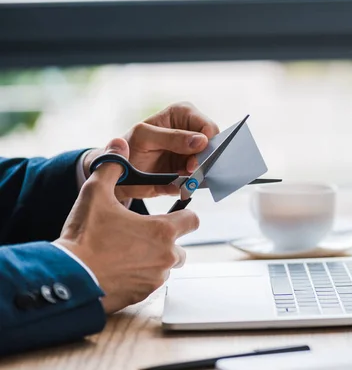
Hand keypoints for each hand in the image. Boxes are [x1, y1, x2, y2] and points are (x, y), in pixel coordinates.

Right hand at [57, 138, 198, 313]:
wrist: (69, 279)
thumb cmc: (85, 236)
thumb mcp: (95, 194)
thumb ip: (112, 167)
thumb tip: (119, 144)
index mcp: (163, 230)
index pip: (193, 220)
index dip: (183, 215)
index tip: (172, 215)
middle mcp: (166, 256)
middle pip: (180, 246)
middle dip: (166, 241)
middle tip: (141, 236)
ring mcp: (156, 278)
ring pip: (166, 266)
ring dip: (154, 260)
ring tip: (128, 252)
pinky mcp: (143, 296)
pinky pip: (150, 283)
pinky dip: (141, 277)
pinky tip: (120, 269)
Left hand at [84, 102, 218, 200]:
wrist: (117, 174)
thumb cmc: (127, 148)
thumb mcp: (144, 138)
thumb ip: (173, 138)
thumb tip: (202, 141)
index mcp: (182, 113)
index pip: (208, 127)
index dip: (206, 144)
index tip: (193, 160)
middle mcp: (192, 130)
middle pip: (215, 146)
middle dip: (204, 161)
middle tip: (187, 170)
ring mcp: (194, 151)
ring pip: (211, 164)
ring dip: (197, 174)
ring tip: (177, 176)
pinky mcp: (192, 170)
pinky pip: (202, 179)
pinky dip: (192, 184)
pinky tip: (177, 182)